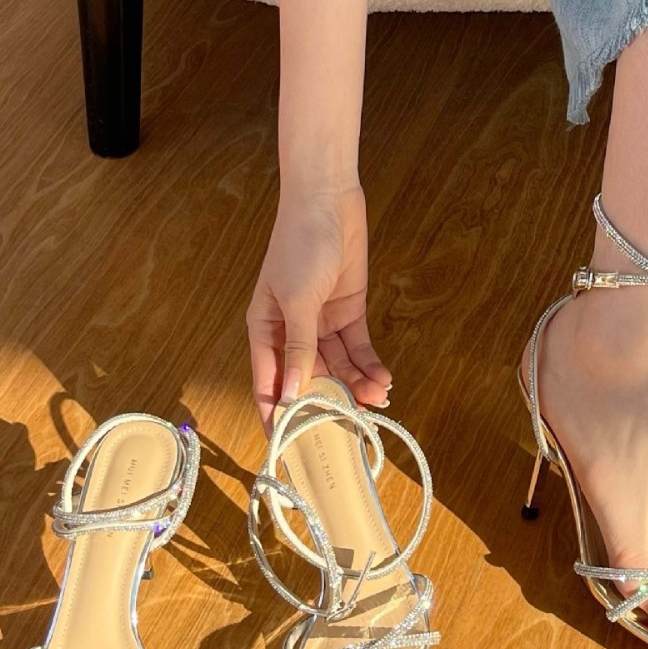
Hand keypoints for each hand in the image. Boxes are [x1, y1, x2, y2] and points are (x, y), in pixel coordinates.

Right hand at [246, 182, 391, 428]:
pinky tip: (383, 380)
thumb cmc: (299, 244)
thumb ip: (298, 347)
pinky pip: (357, 348)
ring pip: (338, 366)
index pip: (267, 382)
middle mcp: (291, 332)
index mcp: (264, 329)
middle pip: (308, 378)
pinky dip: (369, 365)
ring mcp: (320, 322)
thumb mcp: (297, 299)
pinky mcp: (348, 312)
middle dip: (329, 402)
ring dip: (356, 385)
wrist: (328, 201)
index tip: (288, 447)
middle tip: (350, 429)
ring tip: (378, 401)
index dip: (277, 414)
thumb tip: (290, 392)